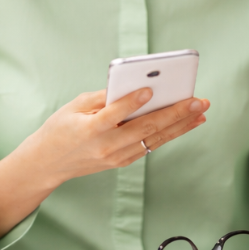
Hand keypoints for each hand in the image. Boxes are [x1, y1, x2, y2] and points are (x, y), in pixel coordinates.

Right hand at [25, 89, 209, 186]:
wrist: (48, 163)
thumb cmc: (61, 128)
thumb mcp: (74, 107)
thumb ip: (102, 97)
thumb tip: (133, 86)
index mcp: (90, 129)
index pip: (115, 114)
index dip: (133, 102)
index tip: (151, 89)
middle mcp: (107, 146)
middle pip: (145, 128)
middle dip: (174, 113)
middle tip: (197, 100)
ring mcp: (117, 157)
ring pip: (155, 139)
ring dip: (181, 125)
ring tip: (201, 111)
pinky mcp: (123, 161)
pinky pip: (151, 146)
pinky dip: (170, 133)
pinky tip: (187, 123)